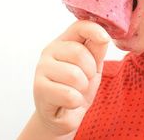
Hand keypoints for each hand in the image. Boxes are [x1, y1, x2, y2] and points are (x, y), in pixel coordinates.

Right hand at [33, 20, 109, 136]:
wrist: (61, 116)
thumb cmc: (77, 89)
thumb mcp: (93, 67)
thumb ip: (96, 50)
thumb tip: (103, 35)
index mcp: (63, 42)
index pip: (78, 26)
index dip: (94, 30)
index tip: (105, 38)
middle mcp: (49, 51)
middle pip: (79, 53)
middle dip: (90, 71)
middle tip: (85, 81)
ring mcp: (42, 69)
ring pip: (74, 75)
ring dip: (82, 89)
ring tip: (75, 92)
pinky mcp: (39, 88)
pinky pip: (69, 95)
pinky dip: (75, 102)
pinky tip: (68, 102)